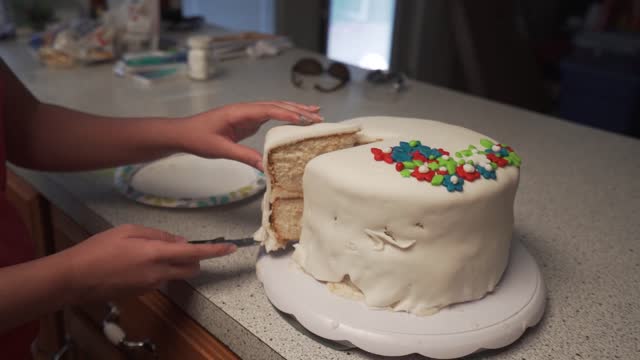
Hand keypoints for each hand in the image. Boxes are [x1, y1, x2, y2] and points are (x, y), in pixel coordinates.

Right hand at [59, 224, 234, 302]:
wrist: (75, 278)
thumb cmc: (98, 250)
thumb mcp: (129, 231)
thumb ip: (158, 235)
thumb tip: (179, 241)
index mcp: (156, 254)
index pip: (195, 253)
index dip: (215, 251)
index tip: (231, 248)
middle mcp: (158, 273)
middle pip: (191, 268)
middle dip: (195, 258)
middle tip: (180, 245)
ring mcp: (151, 286)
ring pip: (175, 273)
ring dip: (173, 263)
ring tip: (145, 251)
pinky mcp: (143, 293)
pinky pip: (160, 279)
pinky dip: (158, 270)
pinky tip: (135, 263)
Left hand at [176, 101, 322, 169]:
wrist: (183, 133)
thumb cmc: (198, 138)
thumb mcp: (220, 149)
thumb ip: (244, 156)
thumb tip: (265, 167)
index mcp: (239, 112)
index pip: (268, 110)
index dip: (287, 113)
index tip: (304, 119)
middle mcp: (246, 109)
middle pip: (277, 106)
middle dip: (298, 110)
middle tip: (318, 116)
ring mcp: (247, 114)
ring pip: (275, 109)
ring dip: (295, 110)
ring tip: (315, 113)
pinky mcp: (247, 120)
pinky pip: (270, 116)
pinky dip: (285, 117)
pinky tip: (296, 120)